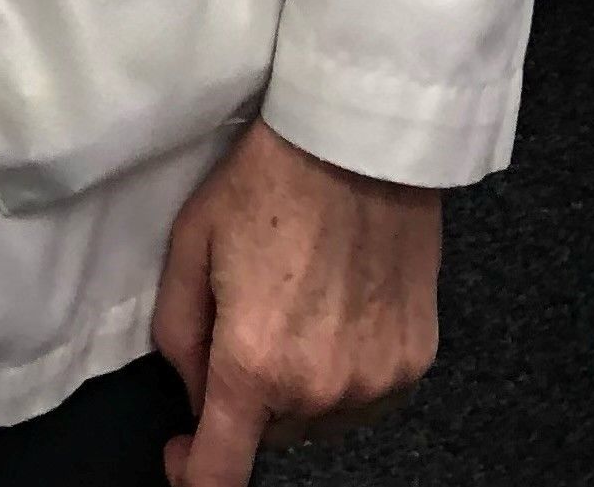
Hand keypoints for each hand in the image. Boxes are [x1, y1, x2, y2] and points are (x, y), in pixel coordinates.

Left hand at [151, 121, 440, 486]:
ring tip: (300, 306)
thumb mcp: (191, 244)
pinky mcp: (413, 362)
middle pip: (271, 430)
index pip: (222, 470)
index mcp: (254, 365)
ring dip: (300, 386)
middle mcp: (319, 391)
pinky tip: (340, 311)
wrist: (359, 141)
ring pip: (319, 416)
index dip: (193, 475)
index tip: (182, 454)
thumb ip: (179, 334)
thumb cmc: (268, 182)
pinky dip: (346, 371)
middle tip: (248, 319)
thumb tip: (194, 390)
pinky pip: (365, 394)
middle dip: (249, 394)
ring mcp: (374, 382)